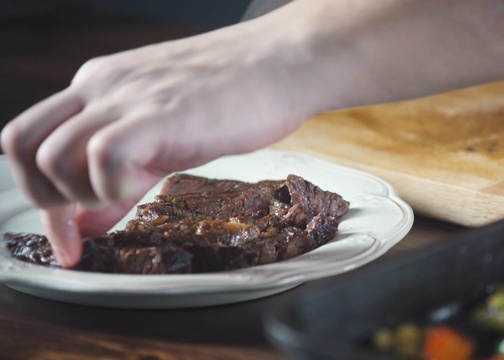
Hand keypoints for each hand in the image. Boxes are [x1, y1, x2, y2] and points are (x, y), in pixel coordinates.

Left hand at [1, 21, 312, 266]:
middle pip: (21, 145)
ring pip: (53, 155)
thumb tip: (86, 222)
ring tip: (130, 194)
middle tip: (89, 220)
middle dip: (47, 199)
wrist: (282, 63)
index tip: (67, 243)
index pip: (30, 140)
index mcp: (96, 87)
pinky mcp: (160, 113)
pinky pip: (103, 155)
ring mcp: (127, 98)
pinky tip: (147, 185)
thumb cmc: (233, 96)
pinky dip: (114, 187)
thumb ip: (120, 178)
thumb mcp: (164, 136)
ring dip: (83, 194)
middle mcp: (99, 87)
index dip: (38, 200)